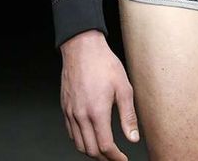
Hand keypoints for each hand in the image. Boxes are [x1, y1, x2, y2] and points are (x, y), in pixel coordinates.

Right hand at [60, 29, 140, 159]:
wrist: (82, 48)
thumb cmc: (104, 63)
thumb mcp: (123, 87)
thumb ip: (128, 116)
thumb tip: (133, 138)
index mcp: (97, 112)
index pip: (105, 146)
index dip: (115, 157)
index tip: (123, 159)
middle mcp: (81, 115)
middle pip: (90, 150)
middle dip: (104, 158)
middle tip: (115, 157)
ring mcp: (70, 112)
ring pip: (79, 144)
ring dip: (92, 152)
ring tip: (105, 150)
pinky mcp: (65, 108)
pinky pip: (71, 133)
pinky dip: (80, 141)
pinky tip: (90, 136)